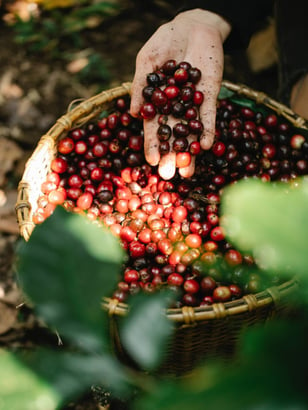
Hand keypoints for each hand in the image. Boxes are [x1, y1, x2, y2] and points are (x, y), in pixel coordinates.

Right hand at [130, 9, 230, 179]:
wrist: (192, 25)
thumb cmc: (164, 41)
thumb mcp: (146, 60)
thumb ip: (140, 86)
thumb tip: (135, 113)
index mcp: (157, 103)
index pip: (154, 128)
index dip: (153, 145)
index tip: (151, 162)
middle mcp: (175, 109)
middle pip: (173, 136)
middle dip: (171, 155)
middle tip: (169, 175)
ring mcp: (193, 104)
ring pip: (190, 132)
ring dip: (189, 151)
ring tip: (187, 171)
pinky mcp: (210, 97)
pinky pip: (209, 116)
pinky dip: (207, 130)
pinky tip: (205, 146)